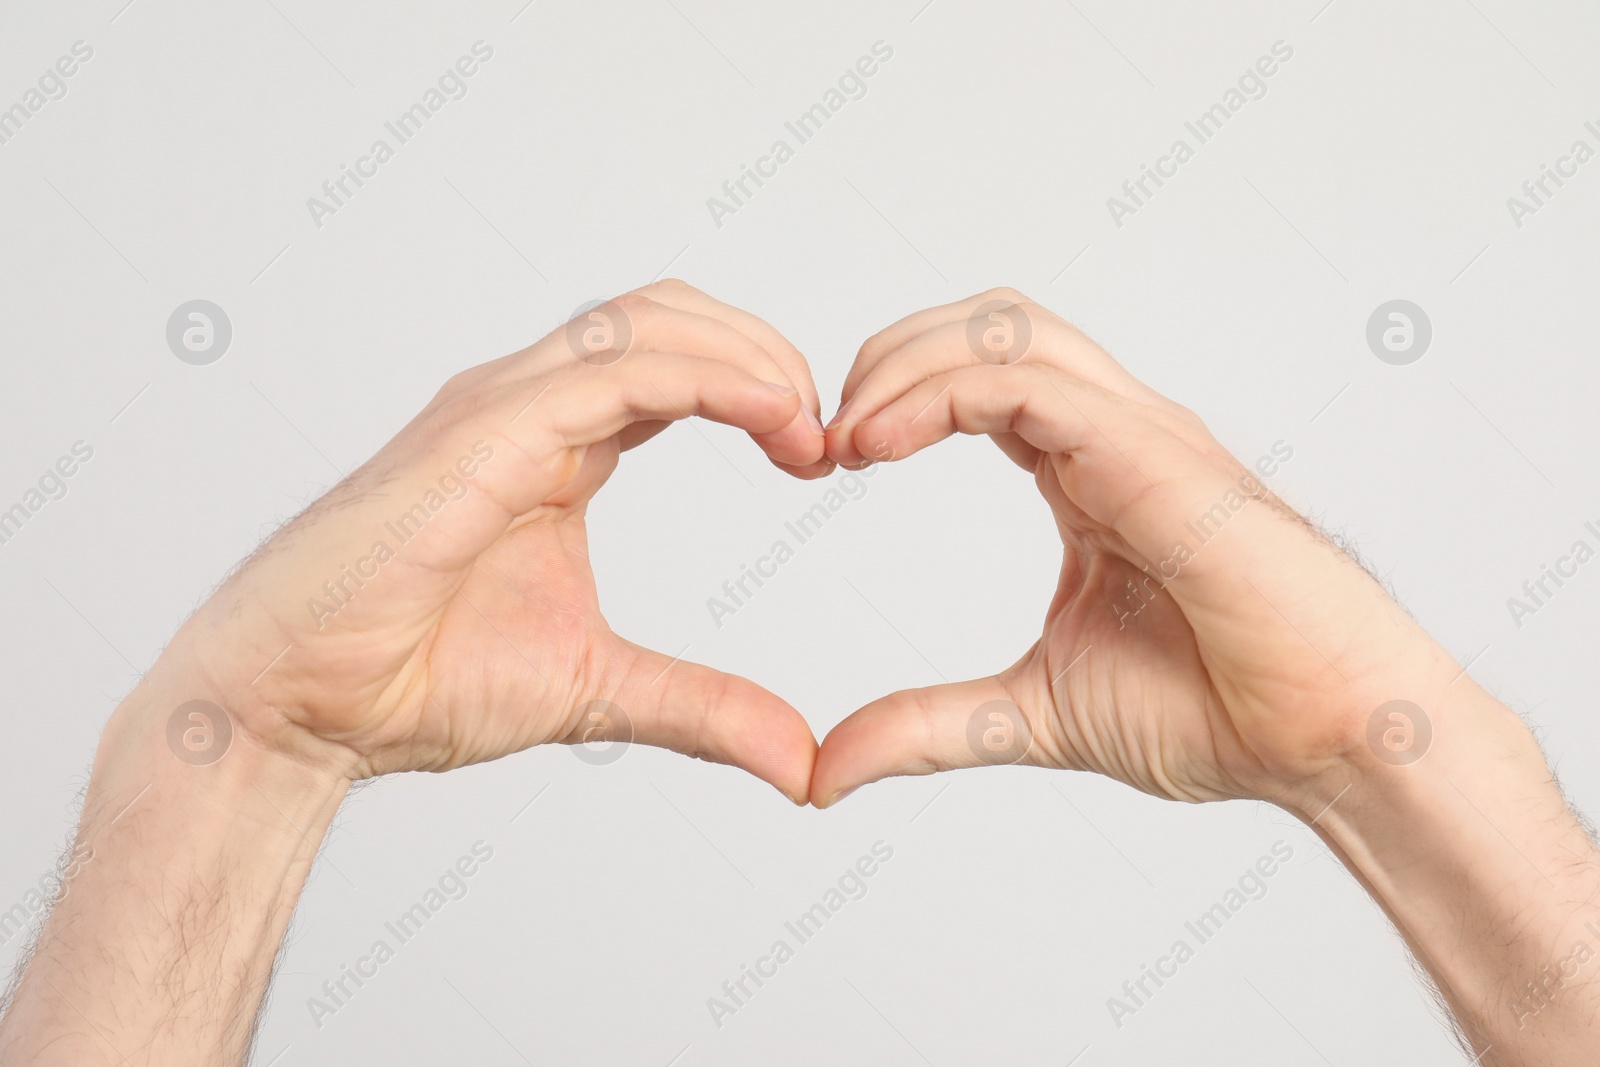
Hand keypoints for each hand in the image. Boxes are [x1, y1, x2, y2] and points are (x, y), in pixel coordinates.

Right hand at [169, 280, 827, 800]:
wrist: (297, 710)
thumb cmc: (409, 681)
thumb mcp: (599, 689)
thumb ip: (703, 709)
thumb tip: (799, 761)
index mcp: (557, 444)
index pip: (675, 364)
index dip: (759, 388)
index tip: (818, 454)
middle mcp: (527, 406)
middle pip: (671, 316)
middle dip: (766, 352)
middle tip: (825, 430)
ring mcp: (500, 407)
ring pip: (647, 321)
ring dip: (748, 353)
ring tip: (807, 424)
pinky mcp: (482, 431)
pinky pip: (613, 368)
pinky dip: (706, 377)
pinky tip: (770, 417)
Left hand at [811, 289, 1455, 808]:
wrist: (1329, 741)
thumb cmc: (1220, 711)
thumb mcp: (1029, 712)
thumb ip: (927, 725)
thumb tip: (826, 769)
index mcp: (1088, 469)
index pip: (979, 377)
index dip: (893, 396)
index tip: (827, 460)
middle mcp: (1115, 432)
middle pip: (986, 325)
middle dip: (888, 355)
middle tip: (820, 433)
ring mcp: (1140, 434)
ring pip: (1005, 331)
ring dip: (904, 363)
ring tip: (841, 434)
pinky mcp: (1155, 456)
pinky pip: (1029, 385)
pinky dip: (940, 393)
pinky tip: (879, 444)